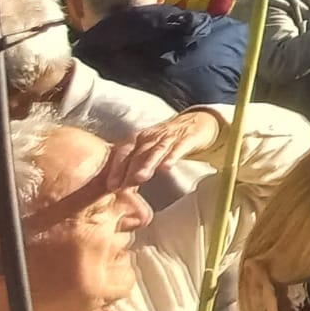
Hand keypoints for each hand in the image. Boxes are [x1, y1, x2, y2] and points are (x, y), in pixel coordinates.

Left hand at [108, 108, 222, 189]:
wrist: (198, 121)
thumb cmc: (168, 140)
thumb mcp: (149, 148)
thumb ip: (135, 164)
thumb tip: (118, 189)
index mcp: (140, 138)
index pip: (124, 152)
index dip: (116, 168)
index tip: (110, 186)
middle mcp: (152, 136)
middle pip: (138, 153)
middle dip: (128, 169)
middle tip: (121, 186)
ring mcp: (171, 136)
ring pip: (156, 150)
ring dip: (147, 164)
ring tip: (140, 178)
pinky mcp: (188, 138)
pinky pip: (179, 147)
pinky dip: (172, 156)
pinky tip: (167, 167)